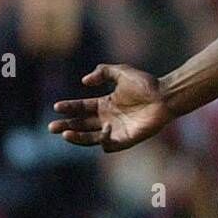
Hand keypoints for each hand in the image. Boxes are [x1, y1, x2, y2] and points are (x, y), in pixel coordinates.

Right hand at [49, 63, 171, 151]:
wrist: (165, 95)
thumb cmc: (146, 84)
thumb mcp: (121, 72)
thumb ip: (102, 72)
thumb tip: (84, 82)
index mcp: (105, 104)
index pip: (82, 108)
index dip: (69, 108)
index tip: (57, 106)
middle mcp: (108, 119)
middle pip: (82, 125)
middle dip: (66, 126)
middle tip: (52, 127)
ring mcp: (117, 130)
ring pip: (91, 138)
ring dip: (77, 138)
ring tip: (65, 134)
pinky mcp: (127, 139)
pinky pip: (110, 145)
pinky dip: (103, 140)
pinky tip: (103, 129)